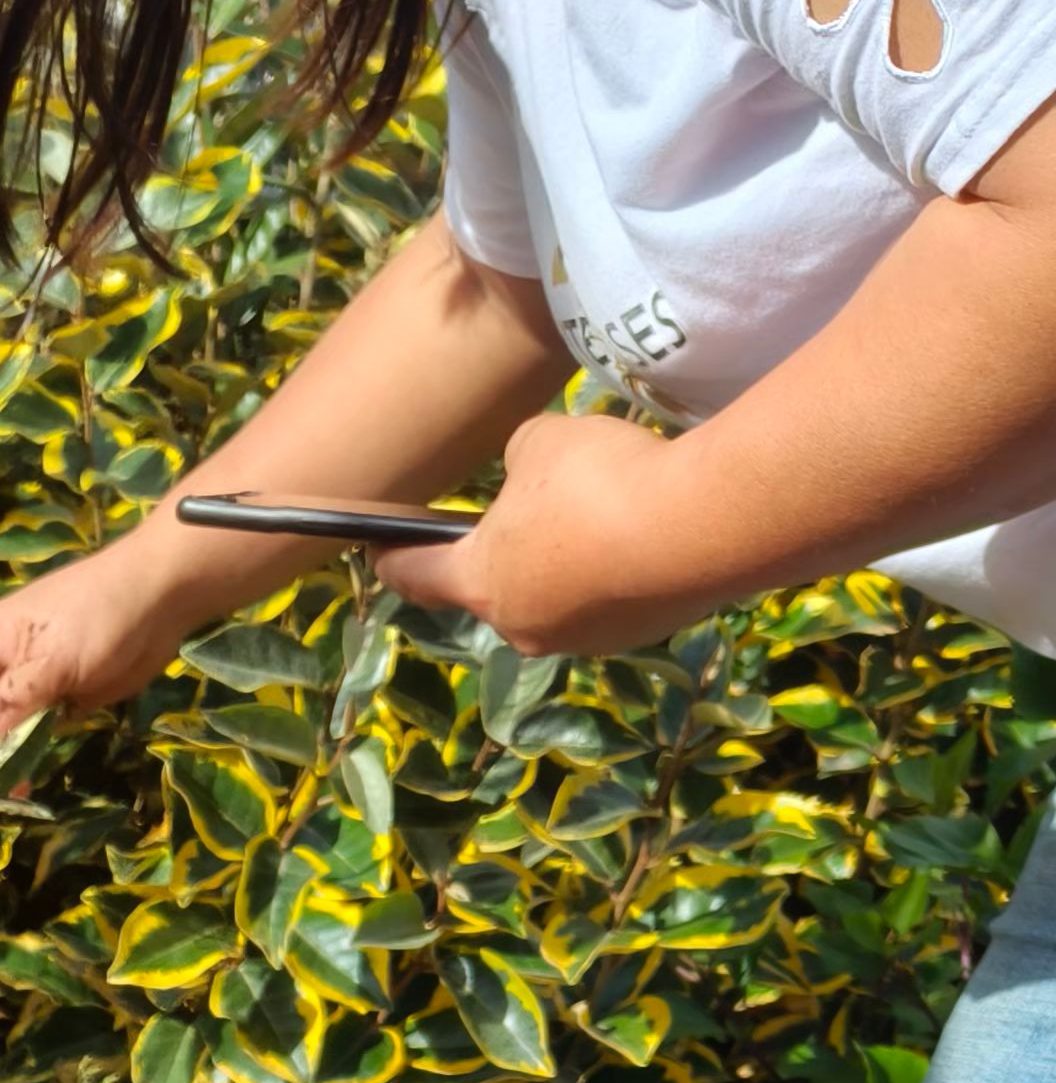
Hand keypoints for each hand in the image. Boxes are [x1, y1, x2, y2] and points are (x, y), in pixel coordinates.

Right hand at [0, 543, 192, 797]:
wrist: (159, 597)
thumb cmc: (92, 617)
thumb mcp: (44, 665)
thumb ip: (5, 712)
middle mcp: (2, 667)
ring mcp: (34, 684)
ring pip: (1, 734)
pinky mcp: (64, 698)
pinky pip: (34, 735)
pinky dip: (26, 761)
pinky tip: (23, 788)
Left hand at [374, 404, 684, 654]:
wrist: (702, 525)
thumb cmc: (599, 480)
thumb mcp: (542, 441)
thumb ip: (521, 459)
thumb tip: (533, 474)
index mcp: (481, 583)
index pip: (419, 575)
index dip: (397, 559)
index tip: (380, 550)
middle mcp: (524, 627)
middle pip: (496, 590)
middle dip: (503, 556)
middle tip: (526, 513)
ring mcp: (584, 640)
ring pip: (559, 597)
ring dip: (566, 564)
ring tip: (599, 514)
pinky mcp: (639, 635)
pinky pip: (611, 598)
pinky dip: (615, 570)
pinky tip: (641, 532)